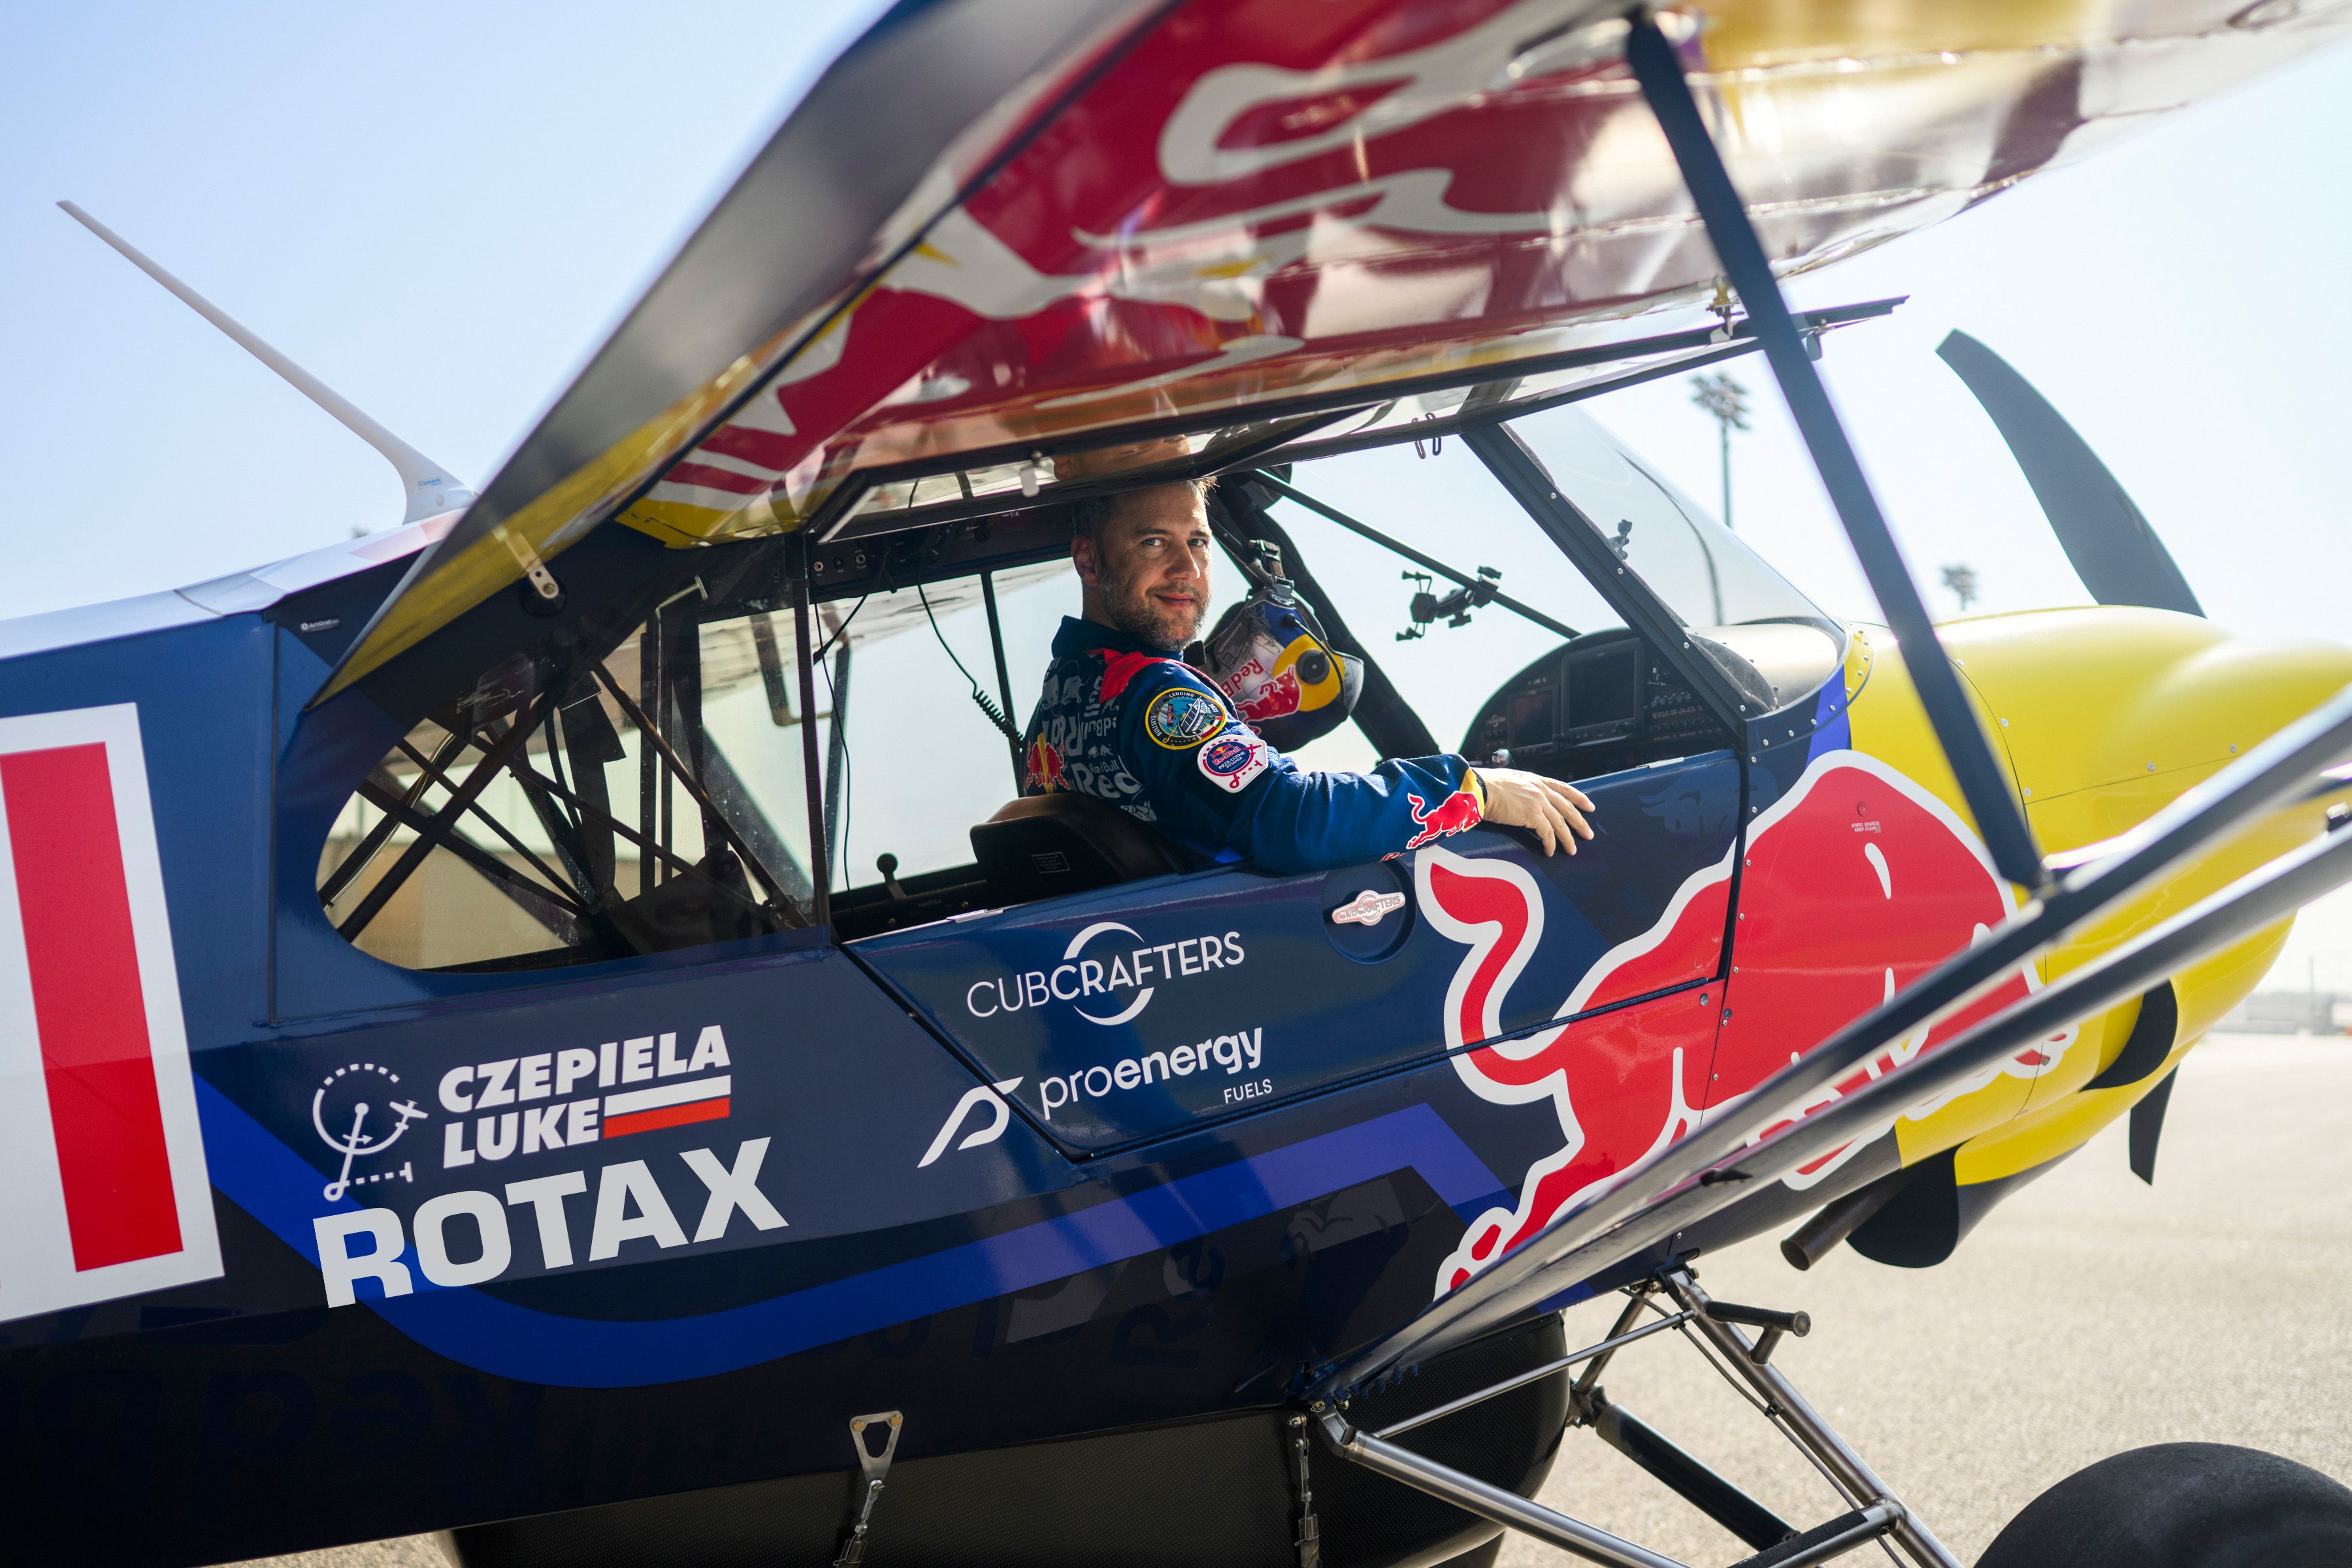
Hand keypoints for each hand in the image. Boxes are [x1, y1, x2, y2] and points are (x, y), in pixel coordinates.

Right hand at [1474, 768, 1596, 855]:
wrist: (1477, 789)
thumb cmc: (1484, 786)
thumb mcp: (1508, 781)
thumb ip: (1520, 789)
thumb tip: (1520, 800)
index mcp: (1534, 779)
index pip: (1563, 788)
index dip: (1578, 798)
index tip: (1589, 806)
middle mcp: (1539, 788)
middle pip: (1567, 807)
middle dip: (1579, 822)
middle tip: (1588, 833)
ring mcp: (1538, 801)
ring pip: (1560, 823)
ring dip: (1567, 838)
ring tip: (1572, 850)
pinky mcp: (1532, 815)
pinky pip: (1547, 833)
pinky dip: (1550, 844)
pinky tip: (1550, 851)